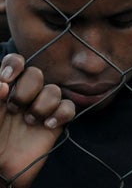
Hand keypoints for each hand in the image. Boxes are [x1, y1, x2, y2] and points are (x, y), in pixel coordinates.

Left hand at [0, 54, 74, 187]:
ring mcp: (40, 109)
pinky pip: (69, 107)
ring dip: (41, 104)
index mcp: (5, 90)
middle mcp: (23, 96)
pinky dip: (61, 114)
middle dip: (26, 89)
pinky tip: (48, 125)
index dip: (15, 65)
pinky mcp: (56, 123)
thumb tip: (4, 84)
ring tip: (29, 122)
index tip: (7, 80)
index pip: (15, 63)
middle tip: (14, 109)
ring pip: (54, 90)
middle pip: (36, 73)